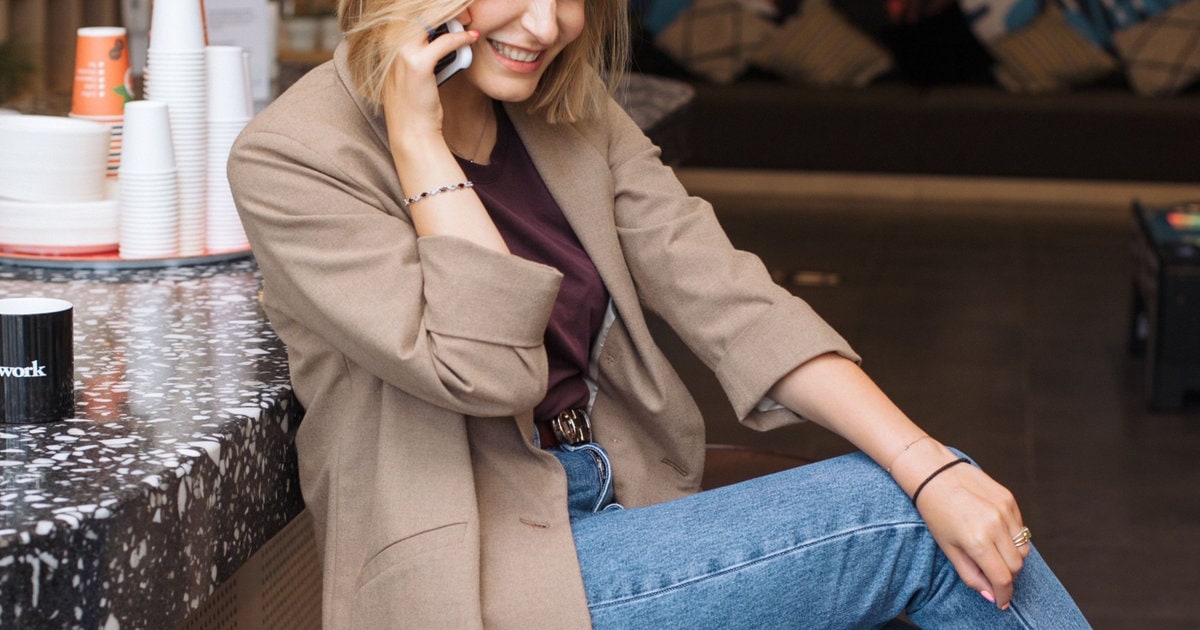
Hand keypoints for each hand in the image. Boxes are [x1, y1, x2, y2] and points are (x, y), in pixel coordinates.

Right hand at [380, 20, 478, 157]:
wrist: (411, 132)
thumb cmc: (414, 107)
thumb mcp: (410, 76)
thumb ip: (417, 56)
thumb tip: (439, 39)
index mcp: (388, 49)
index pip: (407, 18)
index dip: (428, 13)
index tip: (447, 15)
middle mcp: (391, 48)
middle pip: (417, 15)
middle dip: (441, 12)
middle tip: (461, 15)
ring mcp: (403, 55)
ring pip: (430, 23)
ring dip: (452, 21)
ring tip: (466, 24)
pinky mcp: (418, 65)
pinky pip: (444, 42)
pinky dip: (460, 39)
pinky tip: (471, 38)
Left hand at [905, 455, 1031, 609]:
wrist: (933, 473)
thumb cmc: (935, 513)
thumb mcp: (948, 549)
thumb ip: (971, 575)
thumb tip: (991, 595)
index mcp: (977, 541)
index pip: (1003, 578)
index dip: (1004, 594)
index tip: (1002, 601)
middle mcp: (995, 526)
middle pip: (1017, 565)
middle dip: (1007, 576)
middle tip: (993, 575)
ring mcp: (1005, 510)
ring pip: (1024, 548)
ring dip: (1012, 557)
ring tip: (992, 552)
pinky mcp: (1009, 498)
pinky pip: (1021, 528)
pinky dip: (1012, 537)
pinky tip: (993, 532)